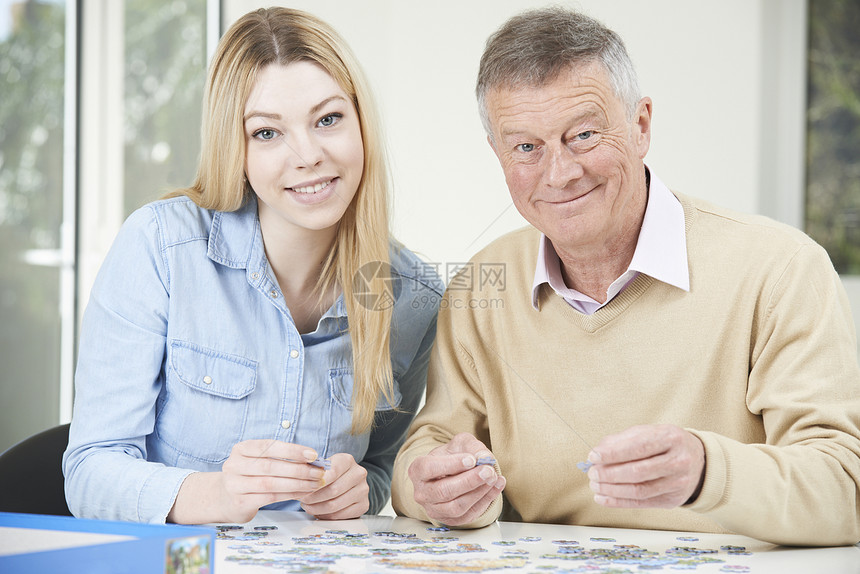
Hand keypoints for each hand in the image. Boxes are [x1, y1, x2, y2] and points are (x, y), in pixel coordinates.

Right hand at [169, 439, 326, 523]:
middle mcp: (234, 465)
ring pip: (271, 483)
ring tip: (315, 484)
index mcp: (241, 449)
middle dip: (299, 469)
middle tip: (319, 472)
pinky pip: (269, 498)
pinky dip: (289, 495)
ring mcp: (234, 484)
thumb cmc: (250, 475)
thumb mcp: (259, 460)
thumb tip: (312, 458)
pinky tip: (302, 493)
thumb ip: (280, 457)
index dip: (292, 450)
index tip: (313, 454)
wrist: (224, 498)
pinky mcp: (239, 502)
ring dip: (297, 484)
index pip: (269, 446)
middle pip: (271, 465)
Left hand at [299, 453, 369, 519]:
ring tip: (308, 506)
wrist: (347, 480)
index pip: (332, 472)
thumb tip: (299, 480)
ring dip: (317, 508)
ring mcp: (363, 490)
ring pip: (335, 505)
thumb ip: (312, 470)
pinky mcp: (364, 505)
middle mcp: (359, 473)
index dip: (315, 483)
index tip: (303, 489)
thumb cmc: (331, 474)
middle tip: (302, 500)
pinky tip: (318, 512)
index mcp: (348, 460)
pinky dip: (326, 516)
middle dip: (313, 498)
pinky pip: (340, 515)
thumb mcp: (323, 466)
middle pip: (333, 490)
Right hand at [408, 433, 505, 525]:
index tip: (471, 460)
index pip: (429, 468)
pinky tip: (496, 486)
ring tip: (493, 477)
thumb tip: (484, 458)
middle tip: (488, 470)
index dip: (451, 465)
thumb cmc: (452, 456)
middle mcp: (422, 492)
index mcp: (417, 470)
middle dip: (469, 481)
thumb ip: (472, 447)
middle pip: (443, 491)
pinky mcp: (450, 520)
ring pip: (456, 507)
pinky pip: (468, 515)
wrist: (453, 472)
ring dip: (478, 492)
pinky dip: (486, 501)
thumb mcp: (460, 443)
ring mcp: (434, 509)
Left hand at [586, 424, 704, 508]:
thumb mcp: (647, 432)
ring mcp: (678, 482)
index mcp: (670, 438)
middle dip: (609, 474)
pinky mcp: (673, 499)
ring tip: (595, 485)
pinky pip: (641, 503)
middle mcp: (678, 461)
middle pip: (638, 472)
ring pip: (639, 490)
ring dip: (611, 490)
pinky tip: (603, 498)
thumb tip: (597, 454)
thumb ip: (621, 440)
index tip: (593, 456)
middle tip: (592, 473)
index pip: (638, 447)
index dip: (613, 453)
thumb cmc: (666, 444)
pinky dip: (618, 502)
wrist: (698, 460)